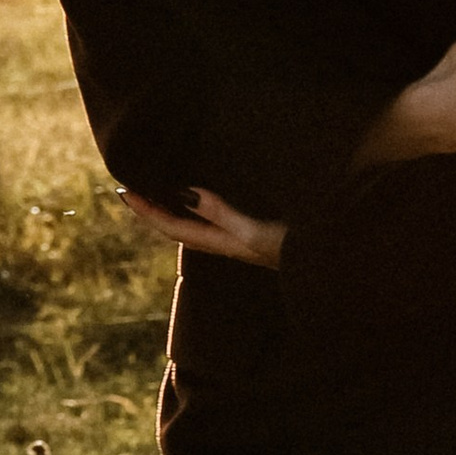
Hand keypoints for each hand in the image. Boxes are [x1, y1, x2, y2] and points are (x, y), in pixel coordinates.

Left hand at [121, 185, 286, 268]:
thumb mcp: (255, 231)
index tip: (123, 191)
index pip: (173, 226)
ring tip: (160, 190)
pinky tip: (205, 198)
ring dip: (175, 208)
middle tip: (132, 188)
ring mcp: (241, 240)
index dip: (147, 210)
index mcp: (222, 243)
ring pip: (196, 224)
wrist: (332, 266)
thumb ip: (221, 212)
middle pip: (179, 226)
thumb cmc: (296, 250)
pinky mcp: (256, 233)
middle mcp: (227, 243)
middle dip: (154, 209)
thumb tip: (184, 193)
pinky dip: (199, 207)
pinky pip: (216, 220)